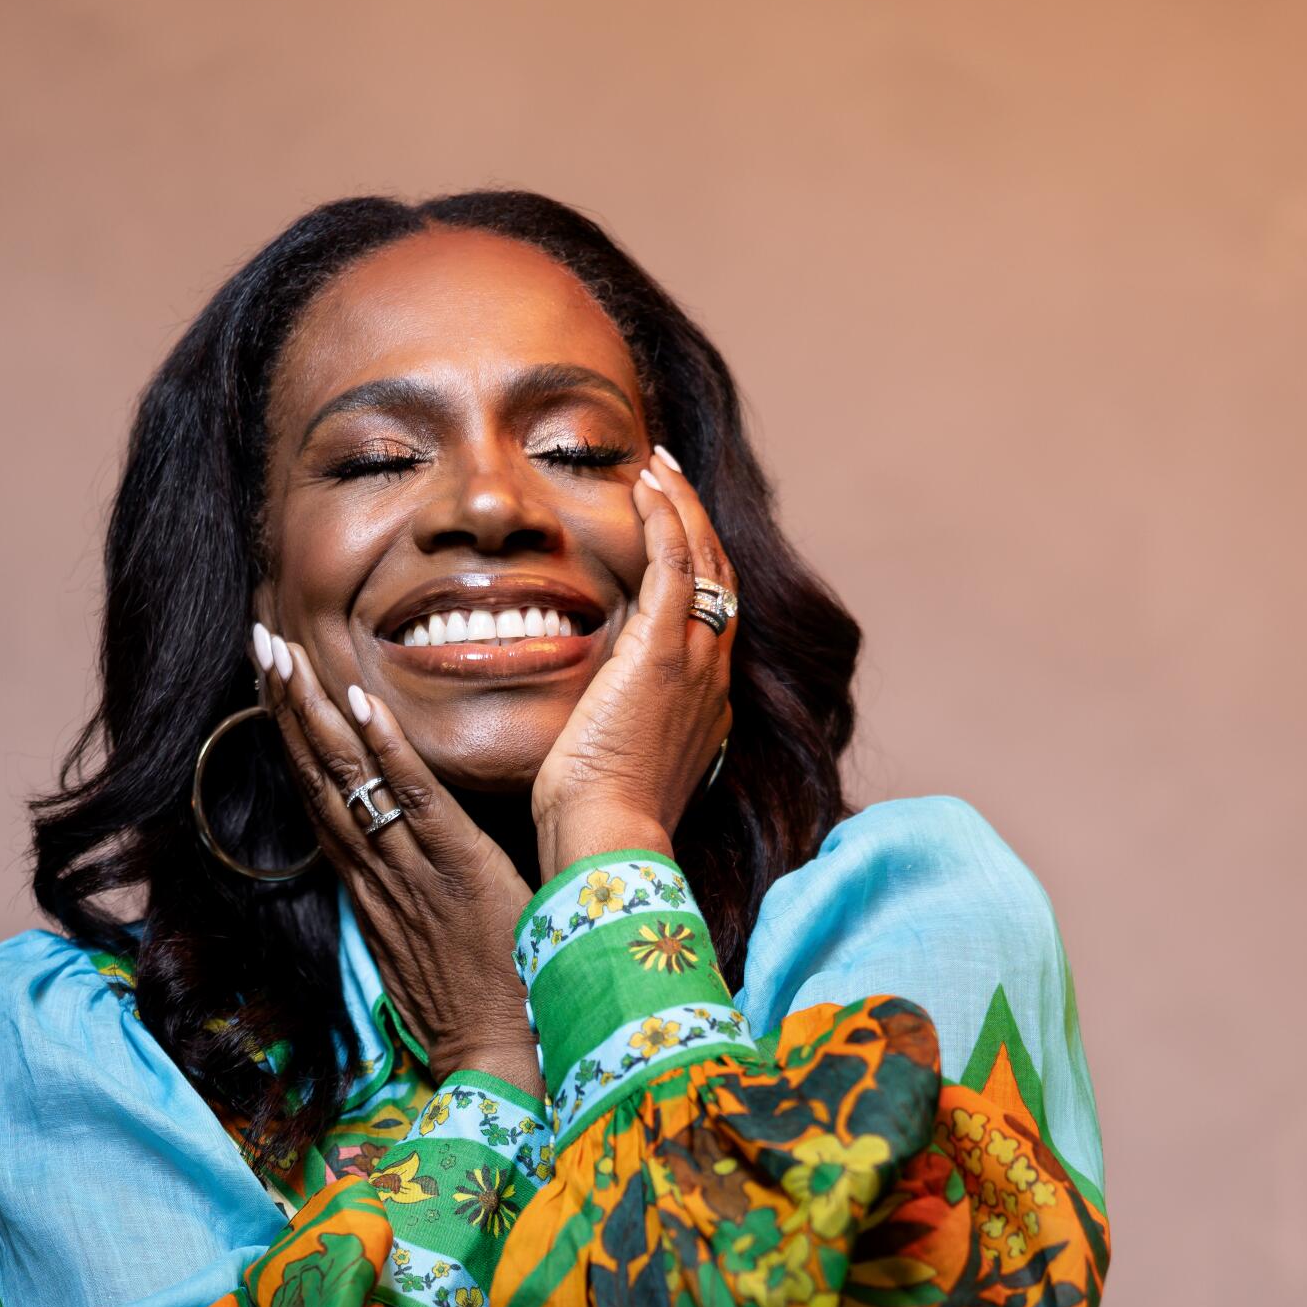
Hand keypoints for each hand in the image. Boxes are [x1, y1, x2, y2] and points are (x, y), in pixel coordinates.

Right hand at [255, 626, 541, 1101]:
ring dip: (315, 712)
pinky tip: (364, 703)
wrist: (496, 1059)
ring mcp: (410, 870)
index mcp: (370, 888)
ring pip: (349, 780)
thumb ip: (407, 905)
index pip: (319, 798)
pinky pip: (415, 801)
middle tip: (260, 641)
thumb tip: (404, 869)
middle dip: (287, 706)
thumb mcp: (424, 951)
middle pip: (317, 777)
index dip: (293, 738)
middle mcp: (375, 873)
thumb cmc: (477, 1006)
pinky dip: (388, 750)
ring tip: (285, 653)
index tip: (272, 684)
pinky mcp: (457, 870)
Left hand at [530, 452, 734, 877]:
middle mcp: (712, 676)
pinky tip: (647, 485)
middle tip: (667, 478)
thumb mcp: (612, 764)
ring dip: (681, 505)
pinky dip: (666, 518)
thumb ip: (611, 726)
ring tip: (658, 466)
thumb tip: (588, 711)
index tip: (668, 532)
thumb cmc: (596, 821)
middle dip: (694, 522)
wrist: (610, 841)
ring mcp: (695, 661)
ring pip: (704, 560)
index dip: (694, 568)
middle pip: (718, 578)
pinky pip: (677, 563)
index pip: (709, 616)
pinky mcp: (665, 651)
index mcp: (703, 703)